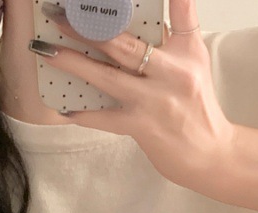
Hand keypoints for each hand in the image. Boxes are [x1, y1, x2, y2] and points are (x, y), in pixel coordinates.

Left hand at [33, 0, 237, 193]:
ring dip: (74, 63)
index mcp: (184, 52)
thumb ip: (176, 30)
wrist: (210, 153)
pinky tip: (64, 108)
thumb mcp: (195, 60)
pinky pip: (106, 118)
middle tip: (58, 14)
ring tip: (47, 51)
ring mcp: (154, 101)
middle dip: (88, 26)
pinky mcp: (142, 127)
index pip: (179, 12)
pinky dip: (84, 114)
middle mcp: (170, 73)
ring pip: (108, 77)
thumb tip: (146, 10)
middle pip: (123, 43)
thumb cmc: (198, 105)